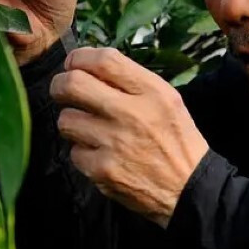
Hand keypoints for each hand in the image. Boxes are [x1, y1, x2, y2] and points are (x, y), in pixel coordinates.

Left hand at [50, 47, 209, 227]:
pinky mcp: (102, 171)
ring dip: (73, 122)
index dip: (79, 57)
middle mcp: (131, 113)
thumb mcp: (167, 100)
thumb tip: (89, 67)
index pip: (104, 60)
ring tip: (89, 128)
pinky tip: (101, 155)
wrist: (188, 190)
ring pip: (66, 120)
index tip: (73, 64)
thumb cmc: (175, 140)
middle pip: (73, 85)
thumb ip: (132, 81)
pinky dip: (84, 153)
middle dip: (60, 85)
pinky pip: (74, 152)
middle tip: (63, 90)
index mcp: (151, 92)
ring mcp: (114, 143)